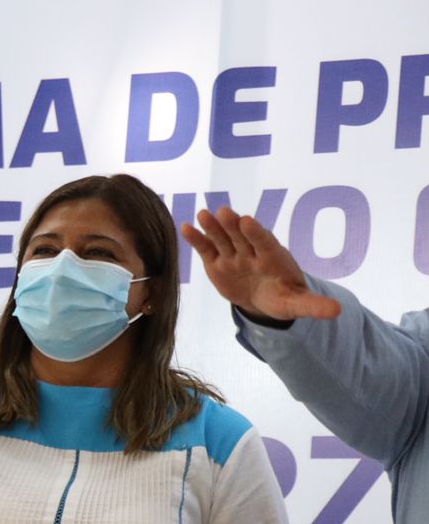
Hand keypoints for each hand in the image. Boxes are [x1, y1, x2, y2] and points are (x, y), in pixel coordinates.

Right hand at [180, 206, 339, 323]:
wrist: (264, 298)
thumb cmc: (283, 297)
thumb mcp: (298, 304)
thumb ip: (314, 306)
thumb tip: (337, 311)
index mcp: (273, 259)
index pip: (265, 243)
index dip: (257, 233)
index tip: (249, 222)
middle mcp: (251, 252)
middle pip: (241, 237)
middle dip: (233, 225)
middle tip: (225, 212)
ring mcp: (233, 255)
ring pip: (222, 239)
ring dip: (212, 227)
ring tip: (202, 215)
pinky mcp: (217, 261)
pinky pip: (206, 249)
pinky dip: (196, 239)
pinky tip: (186, 228)